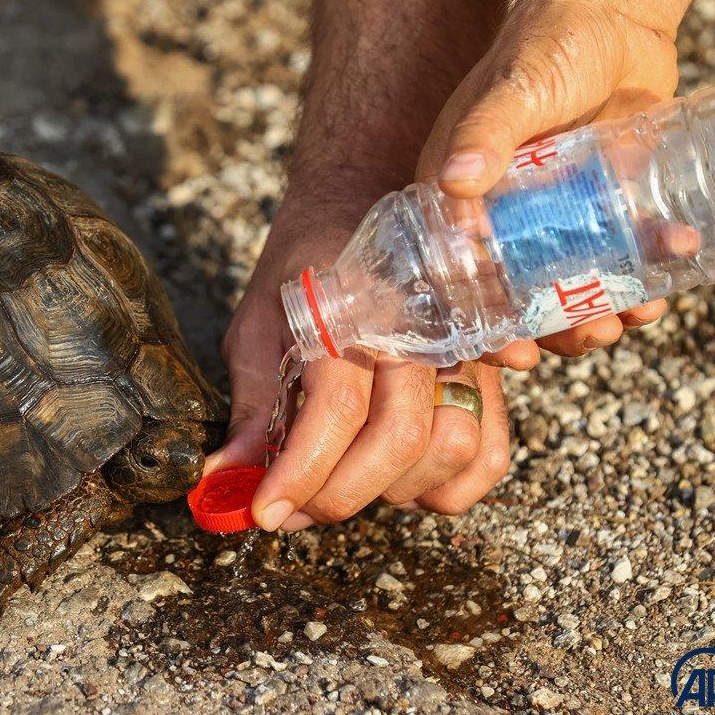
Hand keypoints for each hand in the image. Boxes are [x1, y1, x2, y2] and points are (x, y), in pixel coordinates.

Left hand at [206, 216, 511, 529]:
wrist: (363, 202)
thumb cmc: (304, 266)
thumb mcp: (257, 323)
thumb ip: (250, 404)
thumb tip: (224, 477)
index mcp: (350, 310)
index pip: (334, 411)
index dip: (297, 475)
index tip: (263, 513)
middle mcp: (414, 330)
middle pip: (398, 441)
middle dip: (339, 495)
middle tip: (296, 508)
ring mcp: (462, 351)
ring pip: (451, 450)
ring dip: (391, 491)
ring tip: (344, 483)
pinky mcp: (489, 373)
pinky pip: (491, 455)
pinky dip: (449, 489)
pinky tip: (401, 481)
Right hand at [418, 0, 714, 367]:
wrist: (615, 20)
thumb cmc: (547, 47)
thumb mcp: (513, 92)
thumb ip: (485, 132)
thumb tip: (455, 181)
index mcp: (458, 201)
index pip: (457, 279)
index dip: (481, 325)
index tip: (512, 352)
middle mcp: (501, 220)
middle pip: (516, 298)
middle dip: (552, 331)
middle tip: (587, 335)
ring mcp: (554, 220)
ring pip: (569, 289)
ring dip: (599, 315)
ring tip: (632, 316)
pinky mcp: (602, 212)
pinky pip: (619, 260)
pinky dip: (644, 276)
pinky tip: (664, 274)